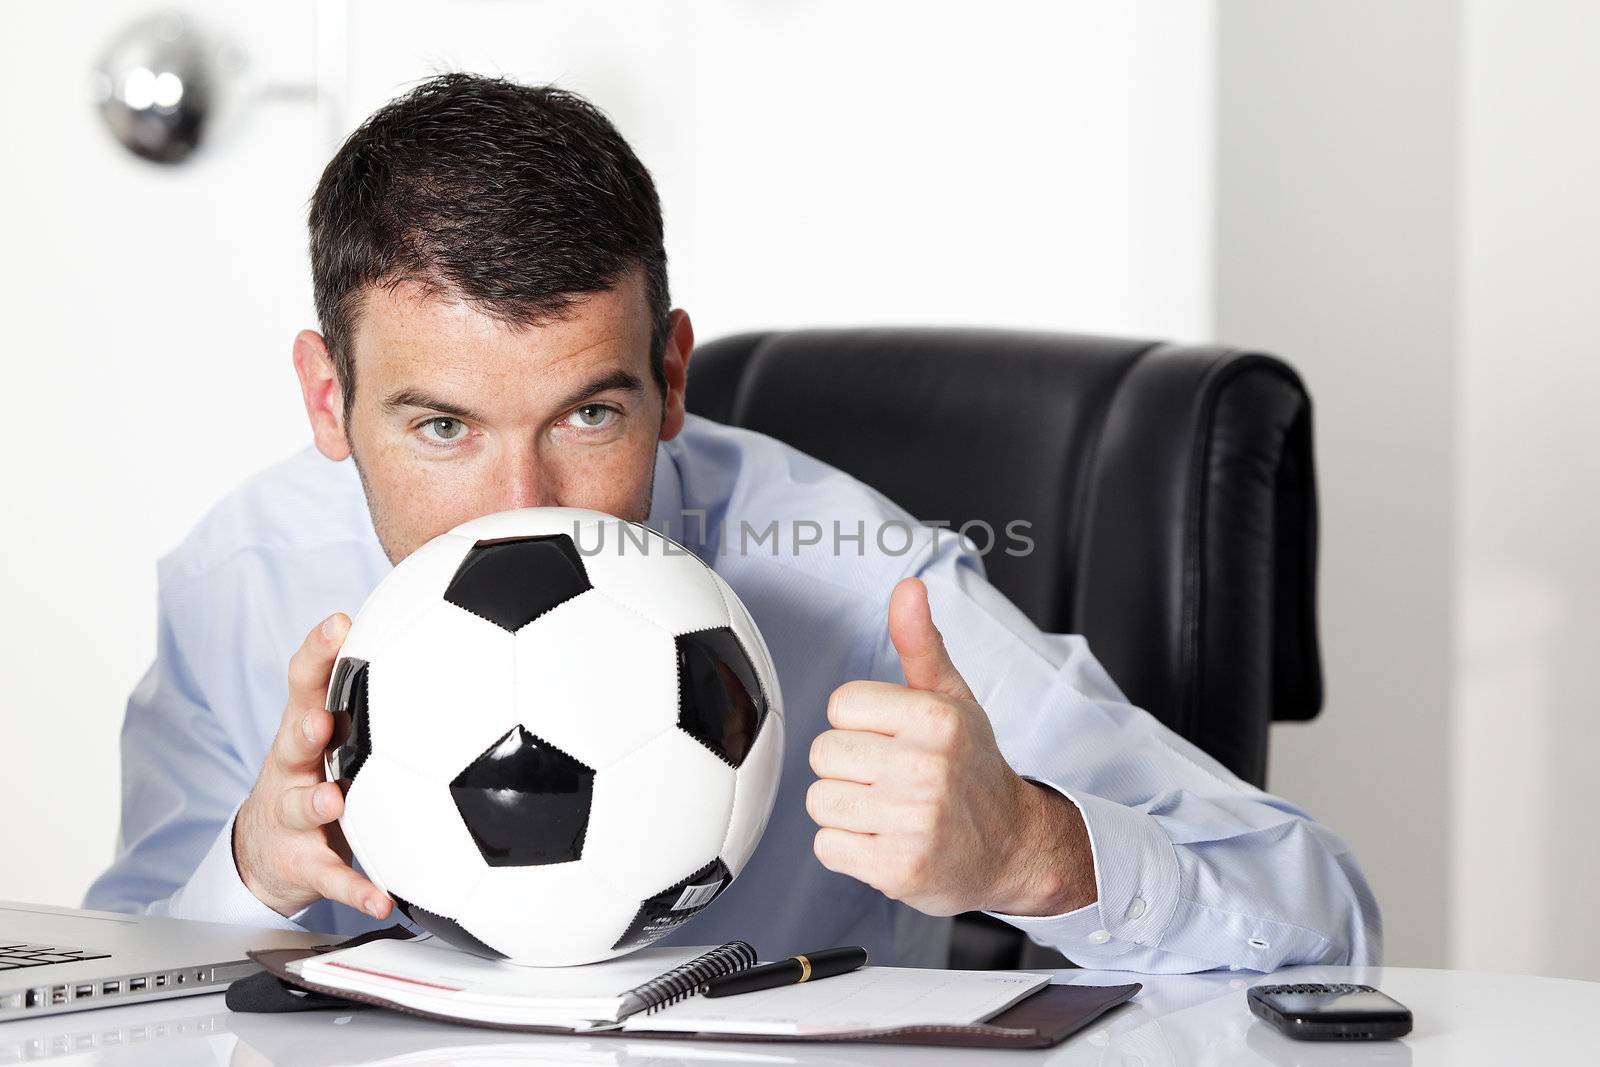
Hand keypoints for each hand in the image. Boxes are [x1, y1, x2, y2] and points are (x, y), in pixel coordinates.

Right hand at [233, 613, 392, 920]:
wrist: (266, 851)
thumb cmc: (312, 774)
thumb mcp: (328, 729)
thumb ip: (365, 687)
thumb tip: (425, 632)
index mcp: (307, 728)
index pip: (305, 684)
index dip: (317, 653)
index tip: (337, 624)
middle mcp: (294, 769)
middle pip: (291, 742)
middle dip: (303, 728)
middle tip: (318, 720)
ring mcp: (293, 816)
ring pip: (300, 807)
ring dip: (314, 802)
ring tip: (330, 801)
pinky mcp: (303, 862)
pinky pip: (332, 877)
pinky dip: (356, 888)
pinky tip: (381, 898)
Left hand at [807, 578, 1095, 916]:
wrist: (1013, 848)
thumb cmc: (972, 767)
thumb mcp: (953, 698)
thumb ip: (921, 642)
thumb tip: (908, 588)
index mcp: (936, 718)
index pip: (840, 705)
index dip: (860, 723)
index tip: (894, 739)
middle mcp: (927, 768)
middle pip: (824, 753)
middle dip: (850, 767)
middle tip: (892, 780)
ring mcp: (914, 822)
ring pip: (820, 801)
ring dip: (846, 811)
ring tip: (888, 812)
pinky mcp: (899, 869)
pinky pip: (828, 847)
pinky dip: (849, 850)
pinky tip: (886, 843)